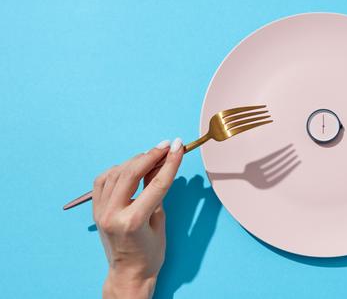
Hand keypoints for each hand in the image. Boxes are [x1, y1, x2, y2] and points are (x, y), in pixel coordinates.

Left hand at [92, 138, 183, 298]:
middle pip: (132, 173)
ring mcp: (101, 212)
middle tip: (166, 145)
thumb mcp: (159, 222)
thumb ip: (156, 193)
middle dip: (151, 155)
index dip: (170, 162)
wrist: (128, 274)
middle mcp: (113, 214)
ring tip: (152, 156)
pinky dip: (117, 170)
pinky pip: (103, 180)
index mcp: (133, 221)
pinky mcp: (96, 210)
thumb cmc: (149, 254)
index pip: (156, 183)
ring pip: (116, 173)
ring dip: (135, 161)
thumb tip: (160, 166)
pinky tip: (130, 167)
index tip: (178, 146)